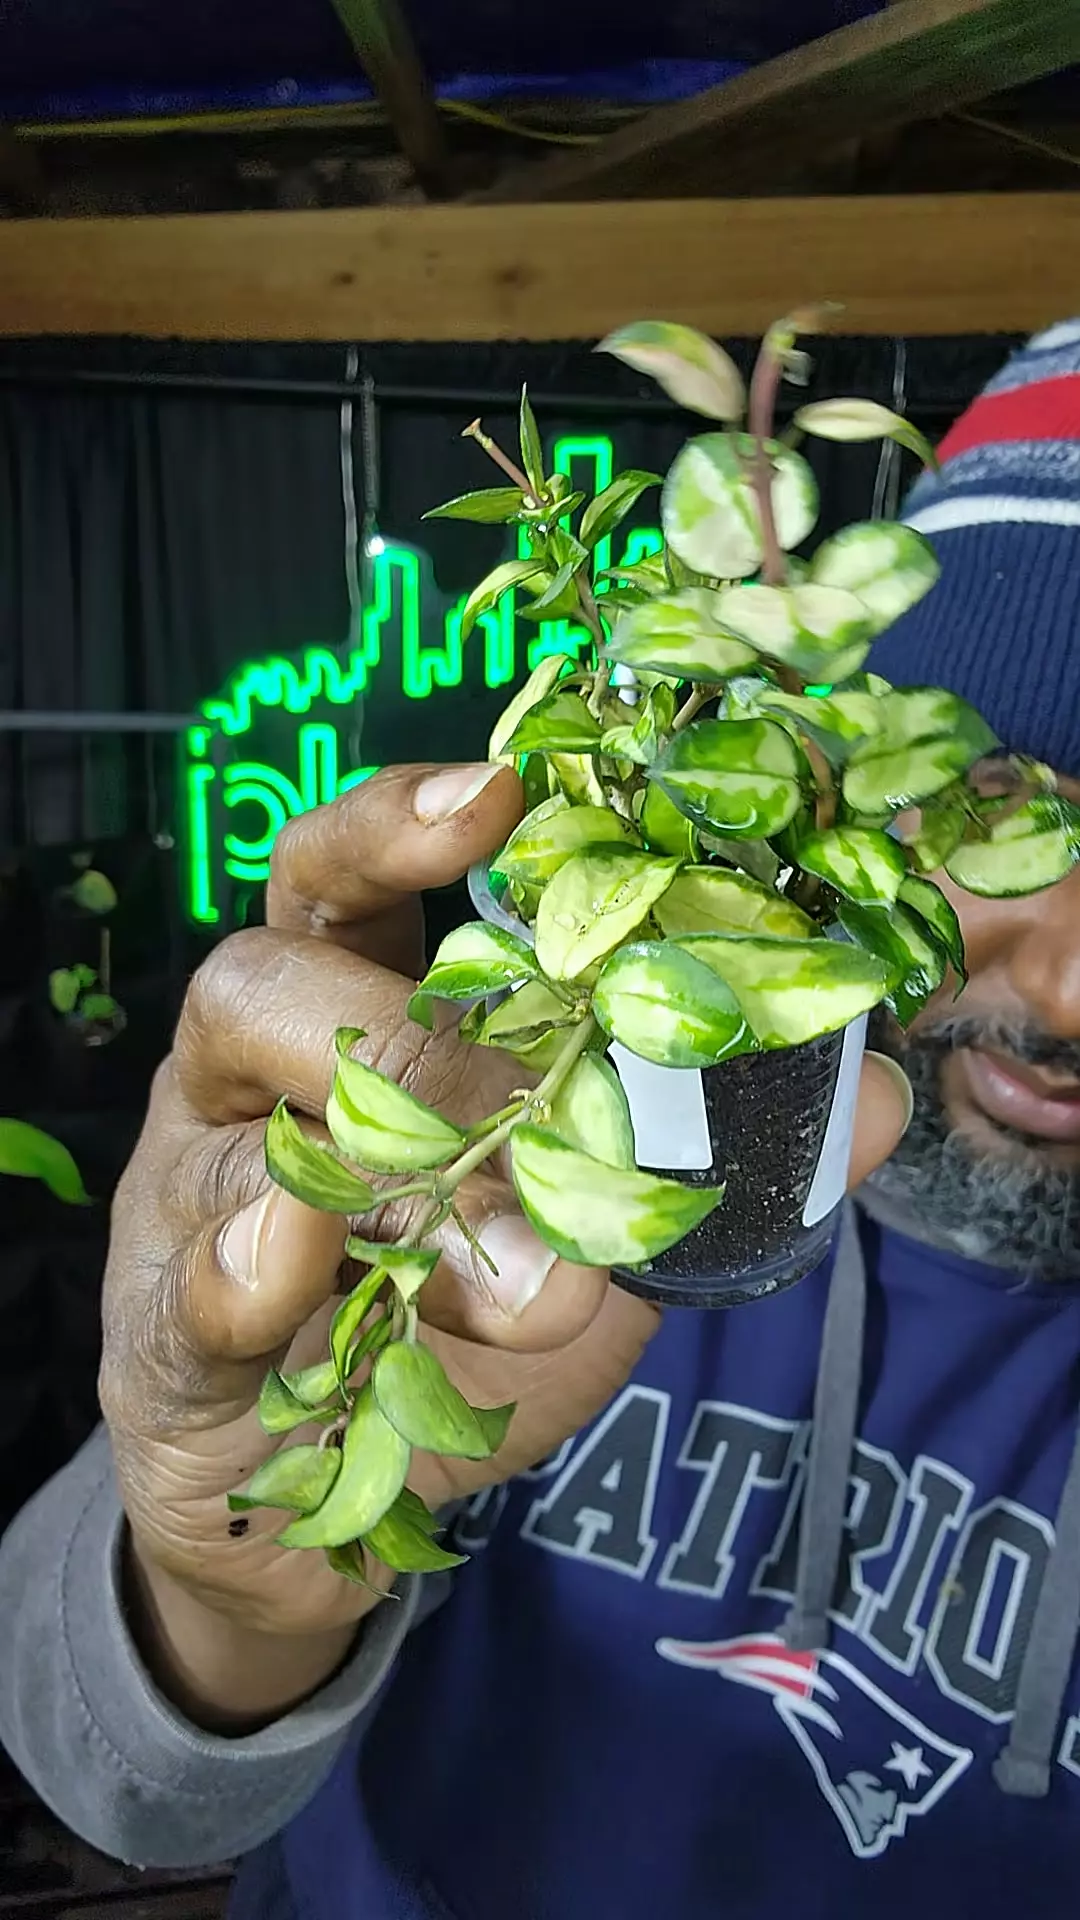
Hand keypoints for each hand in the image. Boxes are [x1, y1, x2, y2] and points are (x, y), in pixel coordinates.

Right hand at [102, 762, 910, 1726]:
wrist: (317, 1504)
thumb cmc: (445, 1324)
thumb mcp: (585, 1226)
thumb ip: (700, 1156)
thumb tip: (873, 1093)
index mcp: (343, 1018)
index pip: (341, 879)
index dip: (402, 824)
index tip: (499, 797)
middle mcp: (250, 1087)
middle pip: (264, 978)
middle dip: (414, 1036)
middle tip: (534, 1107)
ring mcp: (190, 1205)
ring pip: (234, 1134)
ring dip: (381, 1174)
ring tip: (510, 1260)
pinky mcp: (162, 1337)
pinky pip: (187, 1286)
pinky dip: (252, 1274)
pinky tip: (308, 1273)